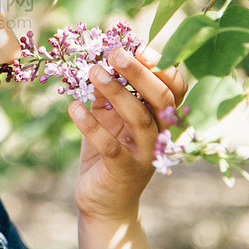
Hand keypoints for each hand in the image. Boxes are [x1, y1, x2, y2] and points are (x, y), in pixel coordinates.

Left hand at [68, 45, 187, 221]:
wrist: (104, 203)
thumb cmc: (107, 152)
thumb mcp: (109, 117)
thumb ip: (108, 92)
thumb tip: (99, 57)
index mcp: (161, 118)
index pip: (174, 87)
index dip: (159, 65)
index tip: (136, 46)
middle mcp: (160, 135)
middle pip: (161, 98)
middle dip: (139, 72)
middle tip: (115, 53)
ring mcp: (145, 155)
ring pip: (140, 119)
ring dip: (117, 92)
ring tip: (93, 71)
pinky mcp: (124, 172)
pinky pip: (110, 146)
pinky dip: (92, 125)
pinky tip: (74, 108)